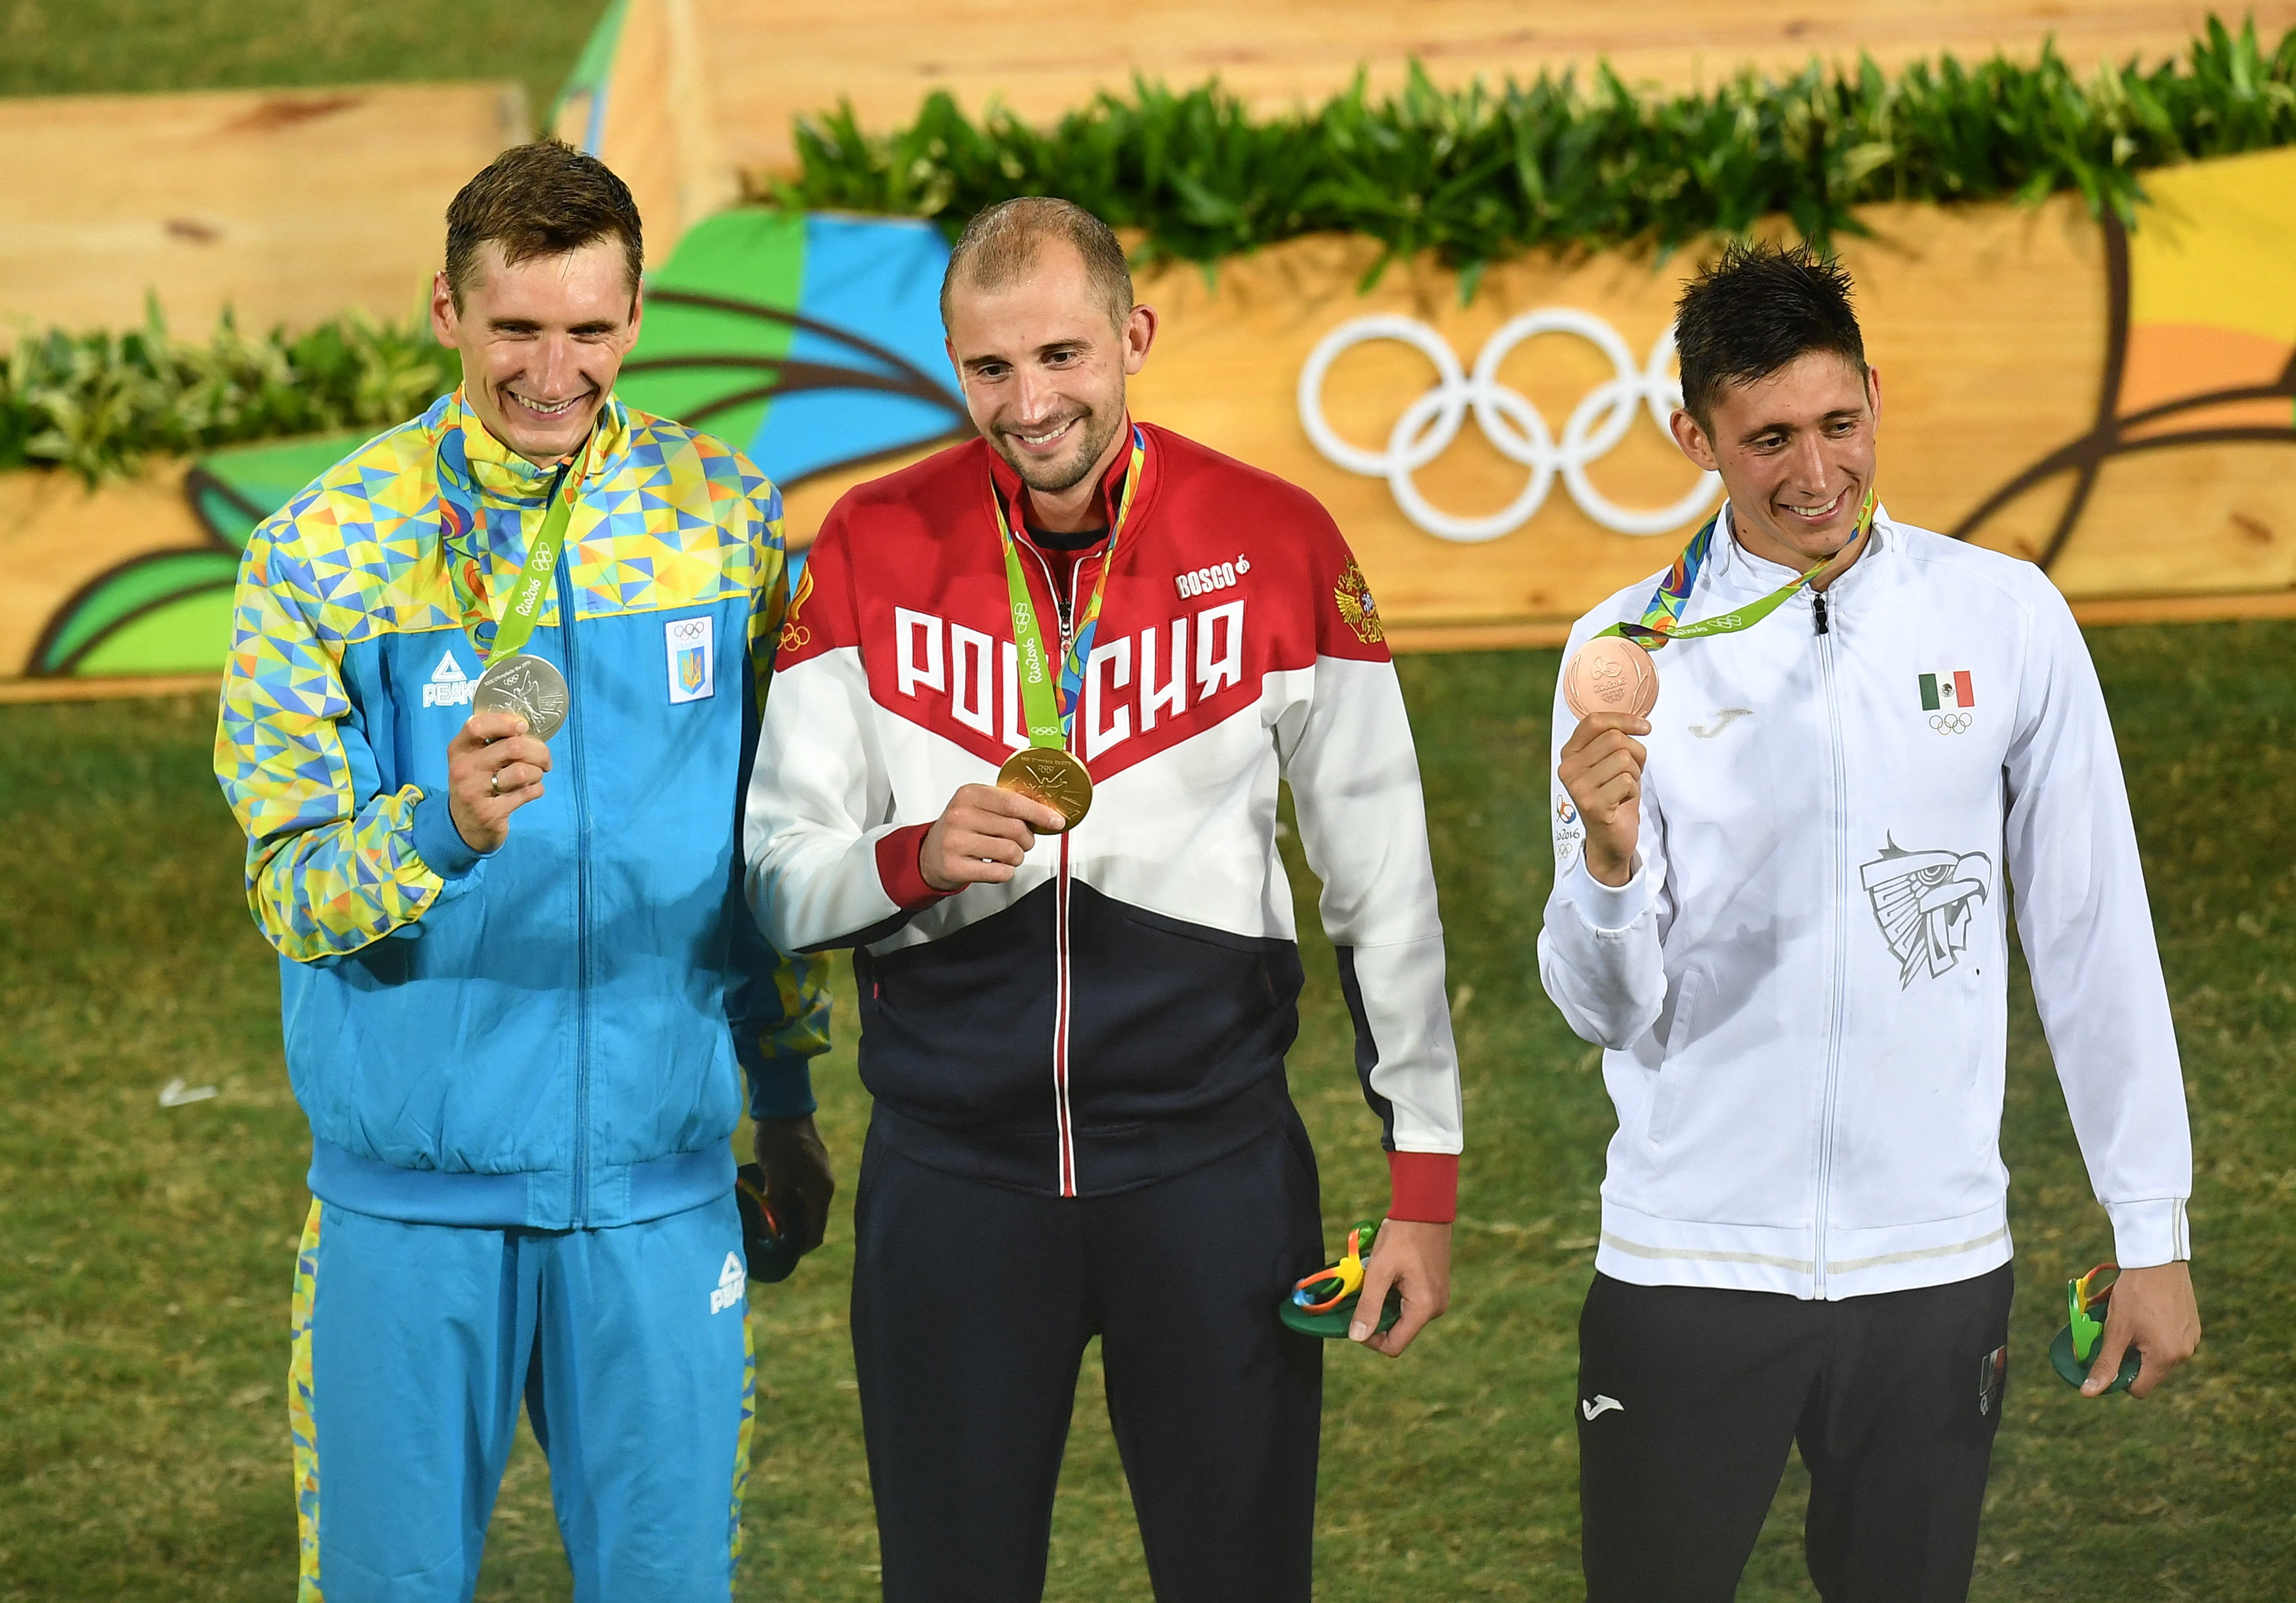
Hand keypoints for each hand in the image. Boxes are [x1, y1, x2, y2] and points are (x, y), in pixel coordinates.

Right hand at [447, 710, 550, 852]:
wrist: (465, 826)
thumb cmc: (478, 783)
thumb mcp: (475, 759)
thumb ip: (494, 740)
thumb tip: (525, 727)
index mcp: (459, 750)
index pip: (477, 726)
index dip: (506, 722)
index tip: (524, 727)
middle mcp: (463, 769)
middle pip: (513, 747)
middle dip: (539, 751)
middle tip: (545, 759)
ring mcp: (474, 793)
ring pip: (523, 772)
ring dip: (538, 773)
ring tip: (535, 777)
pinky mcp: (489, 813)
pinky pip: (527, 793)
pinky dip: (537, 789)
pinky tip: (531, 790)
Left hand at [751, 1115, 834, 1252]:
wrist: (783, 1107)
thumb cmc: (780, 1143)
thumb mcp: (775, 1178)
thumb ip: (774, 1208)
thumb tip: (772, 1236)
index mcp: (821, 1192)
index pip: (816, 1232)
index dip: (799, 1248)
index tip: (778, 1256)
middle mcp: (822, 1187)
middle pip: (810, 1222)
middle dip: (791, 1234)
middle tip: (767, 1242)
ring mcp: (815, 1176)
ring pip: (802, 1208)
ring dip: (786, 1218)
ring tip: (765, 1225)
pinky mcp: (804, 1168)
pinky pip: (797, 1195)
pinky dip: (785, 1204)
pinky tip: (767, 1205)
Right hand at [918, 783, 1065, 891]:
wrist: (930, 854)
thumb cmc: (961, 829)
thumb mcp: (979, 806)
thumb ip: (1009, 804)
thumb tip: (1047, 811)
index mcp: (970, 794)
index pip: (1013, 802)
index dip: (1039, 813)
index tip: (1056, 820)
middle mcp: (960, 816)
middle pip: (1016, 829)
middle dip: (1027, 839)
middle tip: (1021, 842)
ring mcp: (956, 842)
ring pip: (1011, 852)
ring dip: (1017, 857)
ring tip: (1005, 855)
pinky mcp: (955, 867)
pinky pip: (1000, 873)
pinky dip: (1005, 872)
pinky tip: (994, 866)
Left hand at [1351, 1219, 1450, 1356]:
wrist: (1425, 1207)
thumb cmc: (1403, 1236)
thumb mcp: (1379, 1271)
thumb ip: (1368, 1306)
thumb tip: (1356, 1337)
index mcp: (1423, 1309)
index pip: (1394, 1345)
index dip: (1370, 1339)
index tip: (1354, 1318)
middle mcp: (1434, 1309)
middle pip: (1397, 1331)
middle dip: (1374, 1316)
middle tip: (1359, 1295)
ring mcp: (1436, 1298)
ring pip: (1401, 1316)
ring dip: (1382, 1303)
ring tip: (1371, 1280)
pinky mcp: (1433, 1288)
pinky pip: (1408, 1302)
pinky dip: (1392, 1294)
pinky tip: (1384, 1274)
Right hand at [1557, 711, 1648, 886]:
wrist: (1610, 837)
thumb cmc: (1614, 794)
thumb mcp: (1611, 762)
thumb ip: (1614, 739)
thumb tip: (1639, 720)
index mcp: (1570, 753)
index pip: (1594, 721)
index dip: (1624, 719)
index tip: (1645, 728)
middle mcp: (1568, 768)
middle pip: (1615, 739)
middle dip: (1635, 753)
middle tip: (1631, 773)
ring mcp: (1578, 787)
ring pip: (1624, 760)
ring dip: (1635, 774)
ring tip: (1624, 789)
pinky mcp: (1592, 804)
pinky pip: (1627, 781)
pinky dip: (1633, 791)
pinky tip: (1623, 802)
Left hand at [2086, 1261, 2200, 1397]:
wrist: (2156, 1258)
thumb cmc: (2134, 1294)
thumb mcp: (2115, 1331)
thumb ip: (2105, 1364)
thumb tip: (2088, 1393)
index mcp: (2167, 1358)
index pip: (2139, 1389)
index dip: (2118, 1377)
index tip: (2107, 1356)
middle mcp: (2185, 1353)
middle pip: (2149, 1371)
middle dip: (2128, 1356)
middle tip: (2114, 1333)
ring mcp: (2192, 1338)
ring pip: (2157, 1353)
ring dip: (2139, 1342)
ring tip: (2127, 1319)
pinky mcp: (2193, 1324)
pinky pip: (2169, 1338)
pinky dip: (2153, 1331)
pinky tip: (2143, 1311)